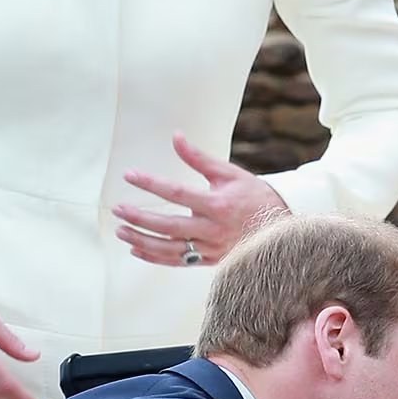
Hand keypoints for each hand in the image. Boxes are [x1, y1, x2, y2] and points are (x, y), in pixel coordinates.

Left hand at [113, 133, 287, 266]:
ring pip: (170, 248)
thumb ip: (199, 158)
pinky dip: (154, 257)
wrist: (279, 226)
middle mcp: (214, 229)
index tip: (129, 175)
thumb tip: (176, 137)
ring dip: (142, 240)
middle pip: (169, 225)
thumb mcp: (229, 173)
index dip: (151, 183)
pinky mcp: (210, 260)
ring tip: (121, 230)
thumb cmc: (253, 195)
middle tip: (118, 209)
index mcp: (218, 204)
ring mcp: (211, 248)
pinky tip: (136, 248)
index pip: (177, 193)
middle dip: (140, 218)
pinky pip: (177, 261)